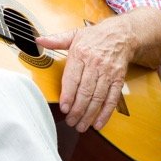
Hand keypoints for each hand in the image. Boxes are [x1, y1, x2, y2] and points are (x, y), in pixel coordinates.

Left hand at [43, 19, 135, 133]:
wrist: (122, 35)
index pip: (73, 78)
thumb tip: (39, 41)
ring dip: (89, 115)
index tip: (64, 108)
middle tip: (70, 121)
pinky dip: (105, 113)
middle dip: (77, 110)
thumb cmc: (96, 36)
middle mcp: (95, 64)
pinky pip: (112, 99)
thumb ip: (56, 40)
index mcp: (81, 53)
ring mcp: (108, 73)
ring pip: (98, 98)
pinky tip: (98, 123)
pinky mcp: (118, 80)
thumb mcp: (75, 34)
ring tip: (80, 126)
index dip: (68, 95)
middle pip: (86, 91)